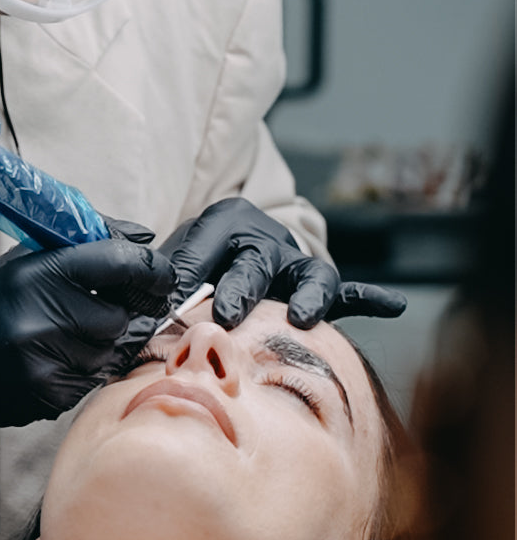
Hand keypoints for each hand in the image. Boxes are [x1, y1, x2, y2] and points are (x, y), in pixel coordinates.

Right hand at [0, 236, 174, 455]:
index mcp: (38, 274)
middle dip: (116, 312)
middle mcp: (42, 317)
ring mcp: (46, 360)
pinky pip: (95, 379)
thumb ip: (87, 244)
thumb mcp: (27, 258)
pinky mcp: (49, 394)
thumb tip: (144, 241)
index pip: (119, 264)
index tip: (160, 274)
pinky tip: (54, 358)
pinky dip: (85, 368)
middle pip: (120, 316)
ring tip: (63, 335)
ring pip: (110, 350)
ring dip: (100, 343)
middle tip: (93, 308)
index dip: (150, 269)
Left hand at [162, 198, 406, 329]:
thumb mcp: (172, 261)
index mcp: (223, 223)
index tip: (170, 307)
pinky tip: (393, 305)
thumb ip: (163, 279)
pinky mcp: (314, 287)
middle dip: (242, 288)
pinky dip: (368, 298)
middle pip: (257, 262)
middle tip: (227, 315)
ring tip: (303, 317)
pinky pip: (345, 292)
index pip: (204, 246)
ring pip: (311, 274)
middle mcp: (264, 238)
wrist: (225, 249)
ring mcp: (294, 263)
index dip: (186, 276)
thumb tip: (146, 311)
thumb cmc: (192, 264)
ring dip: (309, 295)